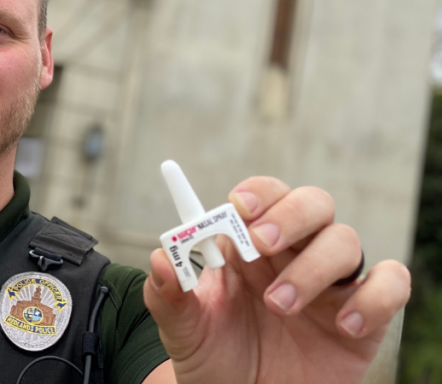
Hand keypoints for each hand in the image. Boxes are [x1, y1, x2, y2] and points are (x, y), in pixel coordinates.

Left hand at [143, 177, 410, 383]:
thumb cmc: (214, 358)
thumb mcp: (183, 330)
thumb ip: (169, 295)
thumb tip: (161, 258)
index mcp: (249, 246)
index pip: (262, 196)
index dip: (257, 194)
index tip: (238, 208)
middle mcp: (294, 254)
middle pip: (312, 203)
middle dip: (289, 215)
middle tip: (261, 245)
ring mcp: (331, 284)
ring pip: (346, 240)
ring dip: (313, 267)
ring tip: (278, 307)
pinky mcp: (364, 316)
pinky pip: (391, 283)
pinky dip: (374, 297)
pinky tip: (342, 325)